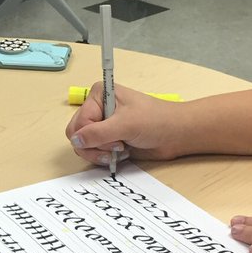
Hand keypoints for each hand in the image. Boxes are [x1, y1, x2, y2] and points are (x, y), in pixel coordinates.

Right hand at [65, 82, 186, 166]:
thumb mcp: (126, 124)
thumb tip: (76, 140)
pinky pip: (93, 152)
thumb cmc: (156, 120)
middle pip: (76, 134)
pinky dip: (104, 157)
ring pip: (83, 145)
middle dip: (93, 146)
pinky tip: (121, 153)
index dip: (92, 136)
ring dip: (100, 153)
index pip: (79, 122)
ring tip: (120, 151)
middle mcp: (97, 108)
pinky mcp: (108, 139)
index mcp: (98, 95)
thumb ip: (98, 133)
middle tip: (115, 147)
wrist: (175, 134)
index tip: (114, 139)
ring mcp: (102, 124)